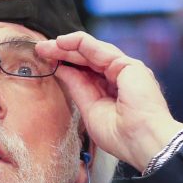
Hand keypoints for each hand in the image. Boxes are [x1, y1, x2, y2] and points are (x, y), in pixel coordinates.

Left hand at [35, 31, 182, 171]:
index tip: (46, 62)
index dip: (66, 65)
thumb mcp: (90, 109)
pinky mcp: (128, 64)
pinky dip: (80, 43)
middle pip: (86, 59)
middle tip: (41, 49)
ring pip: (91, 51)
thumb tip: (61, 70)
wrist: (142, 141)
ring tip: (47, 45)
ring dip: (67, 46)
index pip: (85, 71)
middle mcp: (119, 76)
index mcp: (111, 90)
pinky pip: (99, 49)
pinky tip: (62, 42)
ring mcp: (125, 69)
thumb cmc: (121, 136)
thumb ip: (77, 88)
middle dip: (62, 53)